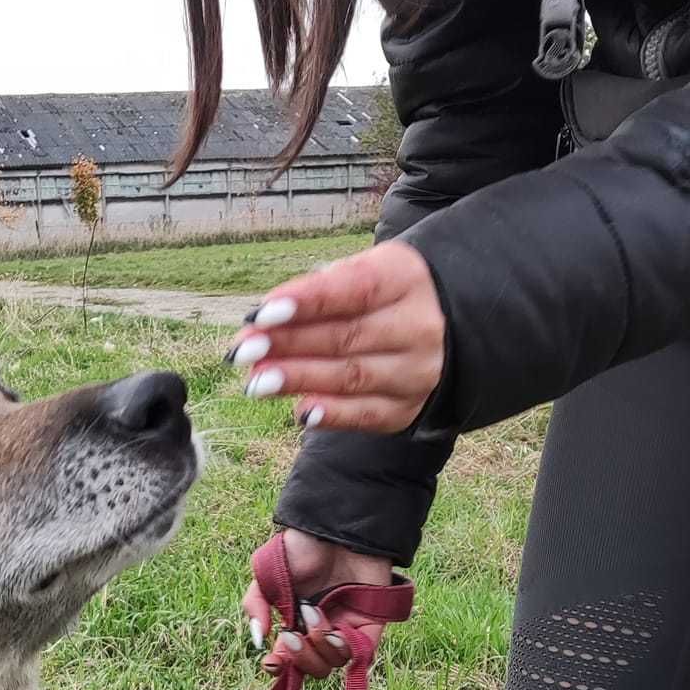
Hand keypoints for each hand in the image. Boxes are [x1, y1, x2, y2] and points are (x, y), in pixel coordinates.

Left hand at [228, 241, 444, 434]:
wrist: (444, 326)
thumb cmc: (381, 295)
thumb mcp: (361, 274)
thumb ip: (314, 292)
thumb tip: (259, 322)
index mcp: (405, 280)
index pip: (354, 290)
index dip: (306, 302)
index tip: (262, 314)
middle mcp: (419, 326)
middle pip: (346, 337)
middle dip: (288, 345)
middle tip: (244, 352)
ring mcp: (417, 371)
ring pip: (351, 376)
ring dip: (299, 380)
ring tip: (256, 382)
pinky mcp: (407, 407)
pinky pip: (366, 414)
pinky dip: (332, 415)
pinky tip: (300, 412)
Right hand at [245, 531, 395, 676]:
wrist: (335, 527)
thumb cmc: (302, 547)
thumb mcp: (266, 575)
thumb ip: (255, 605)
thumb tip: (259, 639)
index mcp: (296, 622)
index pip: (289, 659)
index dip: (280, 668)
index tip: (272, 662)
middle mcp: (321, 629)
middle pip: (314, 668)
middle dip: (301, 658)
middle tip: (292, 634)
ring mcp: (346, 626)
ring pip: (335, 662)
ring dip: (320, 645)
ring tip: (314, 614)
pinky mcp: (370, 622)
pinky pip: (361, 652)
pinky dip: (345, 648)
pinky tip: (335, 631)